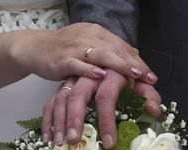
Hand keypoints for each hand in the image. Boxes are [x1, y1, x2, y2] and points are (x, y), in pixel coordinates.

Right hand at [9, 23, 156, 83]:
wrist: (36, 48)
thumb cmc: (65, 50)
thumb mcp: (89, 48)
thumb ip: (109, 52)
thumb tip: (133, 58)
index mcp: (96, 34)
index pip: (122, 47)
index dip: (138, 61)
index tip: (152, 76)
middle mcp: (88, 37)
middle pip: (115, 50)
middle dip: (134, 64)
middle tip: (149, 77)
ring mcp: (75, 48)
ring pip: (100, 54)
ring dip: (118, 64)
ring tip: (134, 74)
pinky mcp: (62, 60)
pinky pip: (78, 64)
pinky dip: (90, 70)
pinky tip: (101, 75)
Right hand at [42, 70, 160, 146]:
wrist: (100, 50)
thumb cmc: (122, 72)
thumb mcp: (136, 81)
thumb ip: (147, 94)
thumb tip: (154, 111)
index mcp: (109, 72)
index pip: (106, 96)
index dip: (107, 120)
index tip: (109, 143)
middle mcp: (88, 73)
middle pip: (77, 95)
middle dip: (75, 119)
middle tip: (75, 141)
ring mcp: (72, 78)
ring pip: (61, 99)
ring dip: (59, 122)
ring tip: (59, 144)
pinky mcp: (61, 84)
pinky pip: (50, 102)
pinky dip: (47, 120)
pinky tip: (47, 138)